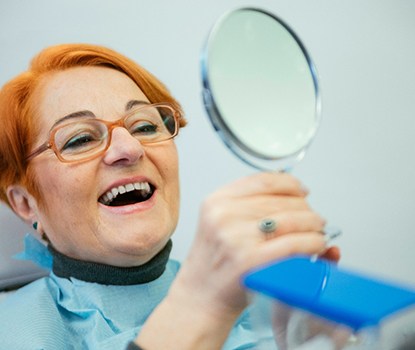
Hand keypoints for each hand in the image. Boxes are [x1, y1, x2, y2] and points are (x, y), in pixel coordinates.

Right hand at [172, 172, 334, 315]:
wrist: (201, 296)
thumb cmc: (215, 263)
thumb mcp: (220, 223)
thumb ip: (249, 204)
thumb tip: (293, 190)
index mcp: (217, 201)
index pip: (264, 180)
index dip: (291, 184)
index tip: (302, 191)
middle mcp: (224, 215)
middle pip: (282, 200)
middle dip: (306, 209)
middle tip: (314, 219)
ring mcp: (236, 237)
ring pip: (292, 219)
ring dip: (314, 225)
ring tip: (318, 232)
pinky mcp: (251, 260)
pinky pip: (294, 243)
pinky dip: (313, 243)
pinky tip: (316, 245)